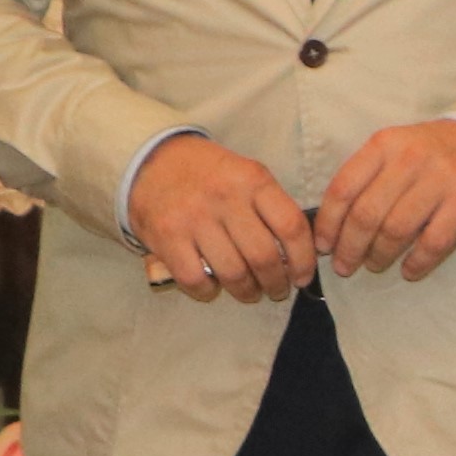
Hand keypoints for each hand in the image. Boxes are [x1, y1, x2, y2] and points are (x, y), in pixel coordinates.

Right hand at [132, 137, 317, 301]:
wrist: (152, 162)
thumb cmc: (210, 175)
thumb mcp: (246, 175)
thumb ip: (270, 207)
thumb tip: (296, 254)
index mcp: (253, 180)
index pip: (291, 226)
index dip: (304, 259)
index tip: (303, 277)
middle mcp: (225, 198)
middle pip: (263, 256)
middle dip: (276, 283)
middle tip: (277, 290)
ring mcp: (194, 218)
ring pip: (233, 272)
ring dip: (247, 292)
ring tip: (250, 293)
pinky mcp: (167, 237)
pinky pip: (195, 279)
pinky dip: (208, 292)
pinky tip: (214, 288)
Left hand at [315, 119, 455, 280]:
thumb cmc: (431, 152)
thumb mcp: (394, 149)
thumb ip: (366, 177)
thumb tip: (333, 225)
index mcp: (384, 145)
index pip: (344, 189)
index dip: (329, 223)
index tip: (324, 245)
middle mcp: (409, 159)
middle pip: (367, 214)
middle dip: (351, 247)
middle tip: (345, 265)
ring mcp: (440, 180)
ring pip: (397, 230)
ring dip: (380, 256)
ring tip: (375, 265)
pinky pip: (433, 242)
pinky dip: (418, 262)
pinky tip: (409, 271)